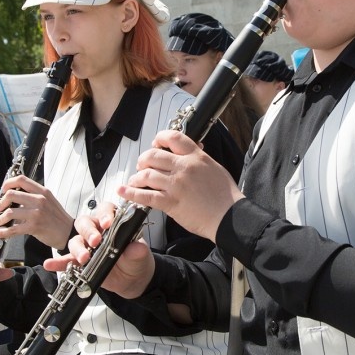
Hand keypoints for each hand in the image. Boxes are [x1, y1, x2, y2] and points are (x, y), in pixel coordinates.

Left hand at [0, 175, 73, 248]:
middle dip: (0, 203)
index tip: (2, 191)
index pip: (21, 180)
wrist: (68, 233)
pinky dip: (1, 232)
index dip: (8, 183)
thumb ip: (33, 197)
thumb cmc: (57, 218)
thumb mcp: (48, 201)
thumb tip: (14, 198)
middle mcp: (39, 200)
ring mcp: (37, 213)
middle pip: (11, 195)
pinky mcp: (34, 226)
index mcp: (42, 191)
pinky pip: (13, 229)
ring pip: (9, 212)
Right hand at [44, 204, 154, 299]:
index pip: (106, 210)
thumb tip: (136, 247)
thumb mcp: (140, 254)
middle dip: (88, 231)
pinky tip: (50, 264)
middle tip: (95, 241)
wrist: (132, 279)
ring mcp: (86, 246)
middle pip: (85, 223)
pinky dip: (58, 262)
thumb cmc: (135, 259)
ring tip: (84, 258)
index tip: (108, 223)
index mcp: (113, 222)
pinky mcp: (80, 261)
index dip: (105, 214)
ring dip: (77, 248)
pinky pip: (67, 260)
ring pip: (75, 241)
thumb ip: (137, 250)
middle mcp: (97, 231)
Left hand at [117, 130, 242, 241]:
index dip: (159, 138)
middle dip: (143, 159)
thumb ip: (199, 159)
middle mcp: (184, 167)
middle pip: (154, 155)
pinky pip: (145, 195)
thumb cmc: (226, 195)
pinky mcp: (171, 203)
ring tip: (135, 181)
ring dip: (136, 177)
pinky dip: (131, 193)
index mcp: (196, 157)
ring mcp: (176, 185)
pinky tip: (123, 191)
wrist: (230, 217)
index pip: (173, 137)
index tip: (156, 144)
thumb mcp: (215, 168)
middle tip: (142, 165)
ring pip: (147, 174)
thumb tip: (190, 153)